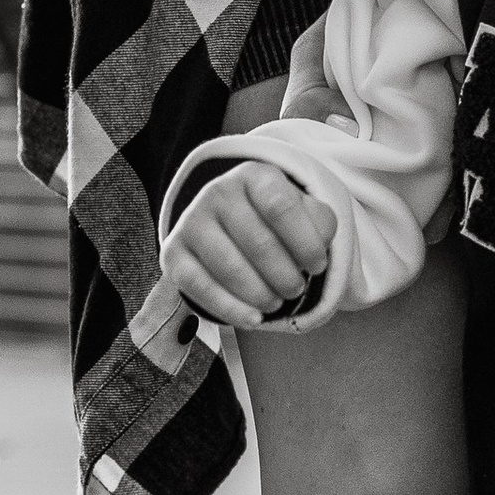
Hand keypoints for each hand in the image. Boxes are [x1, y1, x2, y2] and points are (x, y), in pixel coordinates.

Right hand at [162, 167, 337, 327]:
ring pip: (230, 267)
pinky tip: (253, 318)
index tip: (318, 266)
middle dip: (285, 275)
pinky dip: (230, 309)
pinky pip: (200, 286)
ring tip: (276, 302)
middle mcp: (218, 192)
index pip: (281, 207)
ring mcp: (192, 221)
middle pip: (258, 242)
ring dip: (260, 294)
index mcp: (254, 176)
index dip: (305, 243)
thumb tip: (318, 243)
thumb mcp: (306, 214)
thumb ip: (321, 224)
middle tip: (296, 290)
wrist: (230, 225)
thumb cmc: (276, 222)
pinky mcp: (174, 252)